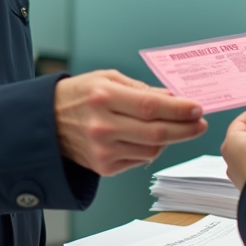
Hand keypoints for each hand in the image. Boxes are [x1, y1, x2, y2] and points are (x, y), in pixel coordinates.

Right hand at [54, 70, 206, 175]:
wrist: (45, 122)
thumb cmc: (77, 95)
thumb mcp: (106, 78)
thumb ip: (141, 89)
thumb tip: (172, 98)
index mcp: (103, 97)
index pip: (151, 106)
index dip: (179, 109)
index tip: (197, 108)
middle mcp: (103, 126)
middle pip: (156, 132)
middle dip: (185, 129)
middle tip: (200, 123)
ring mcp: (103, 150)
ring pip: (152, 149)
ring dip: (170, 139)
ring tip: (175, 128)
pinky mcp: (104, 167)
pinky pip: (140, 159)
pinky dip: (150, 149)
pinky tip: (148, 137)